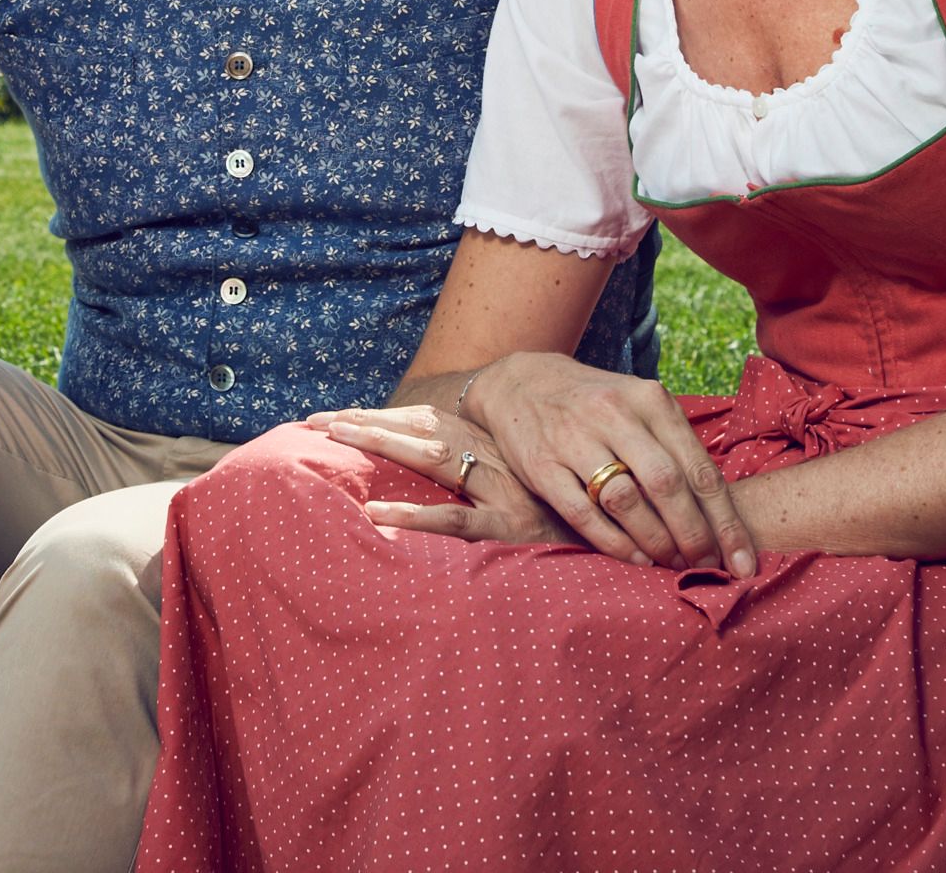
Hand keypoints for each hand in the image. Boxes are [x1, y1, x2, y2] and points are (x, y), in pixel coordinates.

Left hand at [311, 405, 580, 546]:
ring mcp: (503, 492)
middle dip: (366, 423)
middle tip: (315, 420)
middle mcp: (494, 460)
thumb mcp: (524, 488)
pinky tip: (378, 517)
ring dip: (384, 446)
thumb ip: (485, 480)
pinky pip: (459, 522)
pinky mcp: (514, 529)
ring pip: (434, 461)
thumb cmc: (571, 513)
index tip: (330, 416)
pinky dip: (418, 519)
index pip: (425, 424)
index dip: (378, 418)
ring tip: (336, 441)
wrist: (630, 528)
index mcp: (492, 448)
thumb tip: (436, 479)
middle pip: (419, 432)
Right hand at [459, 354, 758, 573]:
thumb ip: (676, 448)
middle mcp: (614, 415)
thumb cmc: (597, 405)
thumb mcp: (640, 407)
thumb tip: (721, 512)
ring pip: (626, 500)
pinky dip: (615, 543)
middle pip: (668, 485)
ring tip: (674, 565)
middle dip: (695, 535)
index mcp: (649, 399)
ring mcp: (574, 439)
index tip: (745, 561)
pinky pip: (584, 514)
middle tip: (708, 567)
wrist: (521, 384)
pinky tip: (637, 559)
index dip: (725, 521)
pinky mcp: (542, 466)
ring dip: (657, 541)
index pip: (699, 468)